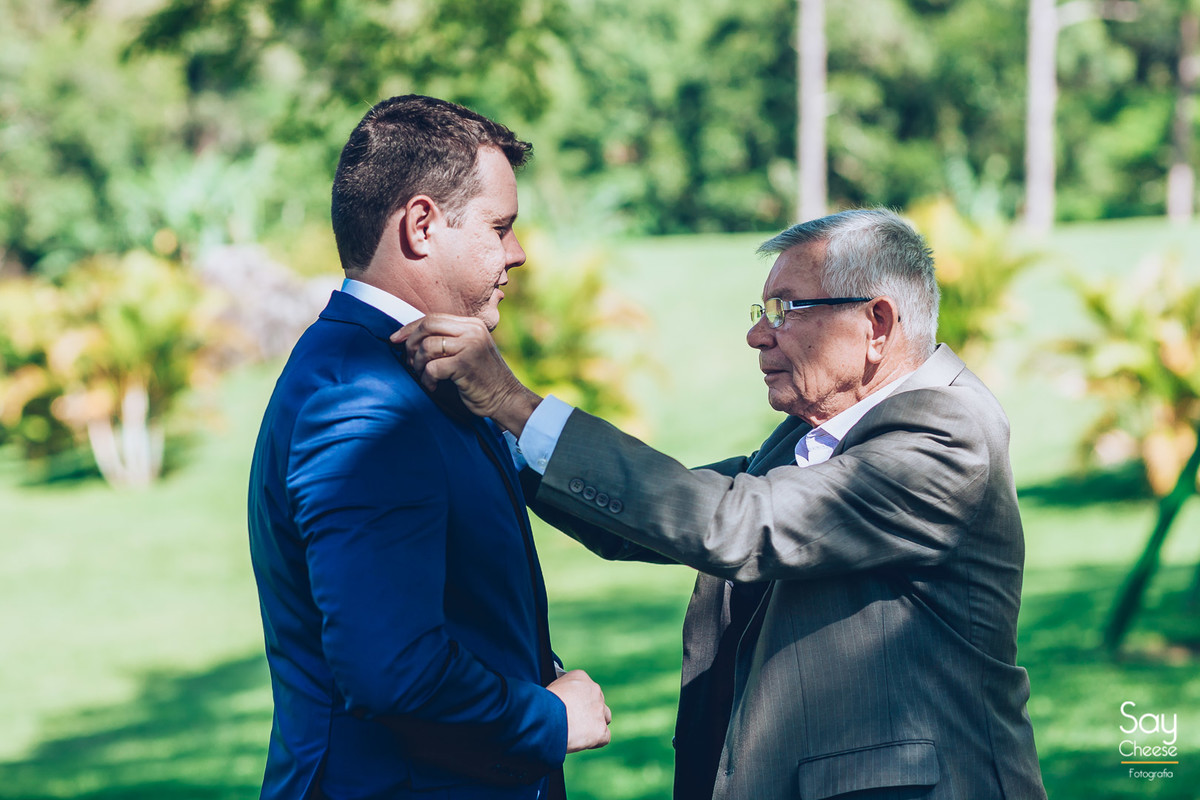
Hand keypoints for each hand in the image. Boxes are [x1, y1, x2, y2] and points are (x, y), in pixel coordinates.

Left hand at [391, 314, 541, 434]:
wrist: (507, 399)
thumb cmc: (482, 380)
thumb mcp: (469, 352)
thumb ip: (450, 341)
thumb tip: (410, 337)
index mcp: (472, 325)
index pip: (433, 318)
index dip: (410, 328)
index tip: (394, 339)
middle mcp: (472, 331)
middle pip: (428, 325)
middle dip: (410, 343)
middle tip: (408, 361)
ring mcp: (470, 346)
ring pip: (427, 347)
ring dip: (418, 364)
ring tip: (423, 376)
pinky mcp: (465, 364)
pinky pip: (432, 367)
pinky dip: (427, 379)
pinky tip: (434, 386)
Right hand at [547, 669, 611, 752]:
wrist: (545, 720)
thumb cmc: (541, 706)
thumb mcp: (550, 690)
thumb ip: (563, 693)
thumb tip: (563, 703)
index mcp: (580, 677)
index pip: (585, 688)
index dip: (578, 700)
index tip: (570, 708)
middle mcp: (594, 690)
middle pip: (597, 701)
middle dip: (588, 711)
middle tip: (574, 721)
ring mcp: (599, 710)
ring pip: (605, 717)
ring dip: (595, 724)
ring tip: (579, 732)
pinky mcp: (601, 730)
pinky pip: (604, 737)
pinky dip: (595, 741)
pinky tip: (582, 742)